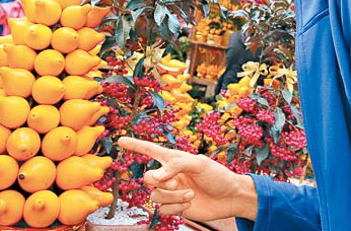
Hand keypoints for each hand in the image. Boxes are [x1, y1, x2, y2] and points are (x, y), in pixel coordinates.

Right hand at [118, 137, 257, 221]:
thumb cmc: (217, 175)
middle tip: (175, 182)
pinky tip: (189, 203)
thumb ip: (176, 165)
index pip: (150, 150)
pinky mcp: (175, 207)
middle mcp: (170, 175)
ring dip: (172, 196)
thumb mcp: (200, 163)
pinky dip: (175, 208)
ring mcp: (172, 192)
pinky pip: (163, 210)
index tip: (120, 140)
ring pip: (156, 196)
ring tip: (190, 193)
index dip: (135, 145)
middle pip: (148, 178)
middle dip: (159, 182)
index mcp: (174, 159)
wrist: (230, 197)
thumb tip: (156, 176)